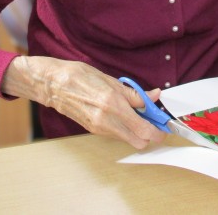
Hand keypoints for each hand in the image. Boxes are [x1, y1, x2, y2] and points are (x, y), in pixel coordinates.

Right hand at [1, 56, 166, 148]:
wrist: (54, 85)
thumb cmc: (80, 77)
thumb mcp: (112, 80)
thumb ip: (134, 93)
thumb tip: (153, 96)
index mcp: (114, 105)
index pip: (144, 128)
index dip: (158, 131)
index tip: (164, 126)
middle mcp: (107, 120)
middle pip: (139, 141)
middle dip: (149, 135)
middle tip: (153, 121)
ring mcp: (99, 128)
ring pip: (127, 139)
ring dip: (137, 131)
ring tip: (137, 114)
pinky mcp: (93, 130)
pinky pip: (116, 134)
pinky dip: (124, 128)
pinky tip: (123, 115)